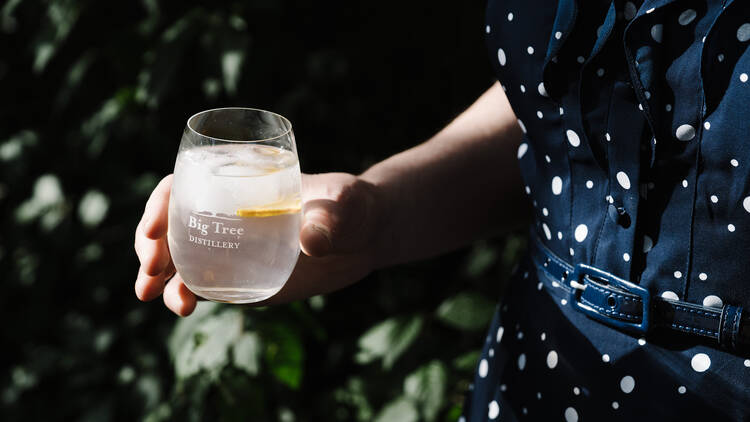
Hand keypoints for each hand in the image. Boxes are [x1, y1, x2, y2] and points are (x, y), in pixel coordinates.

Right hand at [134, 172, 383, 315]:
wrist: (362, 237)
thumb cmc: (350, 206)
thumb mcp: (345, 204)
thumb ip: (331, 218)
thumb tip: (312, 243)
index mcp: (237, 182)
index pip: (184, 185)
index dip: (161, 203)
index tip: (154, 228)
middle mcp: (224, 214)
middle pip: (170, 225)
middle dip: (150, 246)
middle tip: (152, 270)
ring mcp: (229, 249)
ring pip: (178, 259)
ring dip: (157, 277)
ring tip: (153, 295)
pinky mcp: (239, 279)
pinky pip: (202, 286)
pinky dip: (185, 295)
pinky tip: (184, 307)